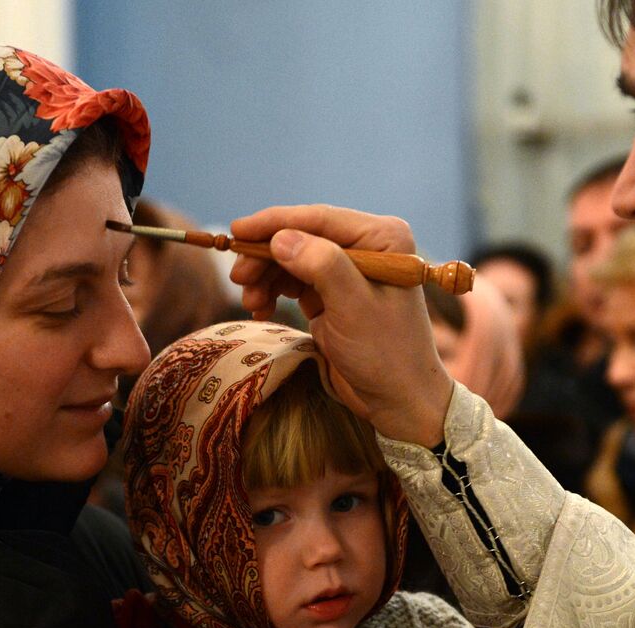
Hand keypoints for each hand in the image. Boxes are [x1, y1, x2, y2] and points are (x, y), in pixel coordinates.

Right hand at [229, 205, 454, 445]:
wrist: (398, 400)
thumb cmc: (386, 354)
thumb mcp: (354, 308)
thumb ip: (322, 267)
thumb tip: (281, 238)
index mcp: (383, 238)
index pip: (319, 219)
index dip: (274, 223)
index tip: (236, 231)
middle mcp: (367, 247)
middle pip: (302, 238)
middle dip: (267, 257)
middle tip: (239, 279)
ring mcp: (349, 270)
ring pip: (293, 259)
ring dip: (266, 277)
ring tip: (252, 302)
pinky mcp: (334, 294)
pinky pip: (295, 282)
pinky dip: (274, 292)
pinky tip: (261, 309)